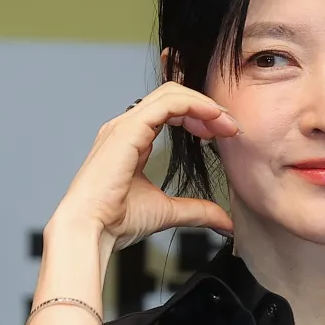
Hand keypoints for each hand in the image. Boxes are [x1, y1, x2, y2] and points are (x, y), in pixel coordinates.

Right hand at [52, 82, 238, 248]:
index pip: (171, 110)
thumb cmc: (115, 221)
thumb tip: (225, 221)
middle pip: (173, 96)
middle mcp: (127, 127)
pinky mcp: (127, 130)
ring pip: (171, 93)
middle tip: (232, 127)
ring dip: (204, 105)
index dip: (201, 116)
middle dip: (207, 108)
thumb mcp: (168, 212)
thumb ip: (197, 211)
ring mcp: (125, 126)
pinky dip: (194, 105)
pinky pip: (166, 104)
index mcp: (133, 139)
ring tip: (227, 124)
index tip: (225, 135)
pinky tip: (213, 118)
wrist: (92, 230)